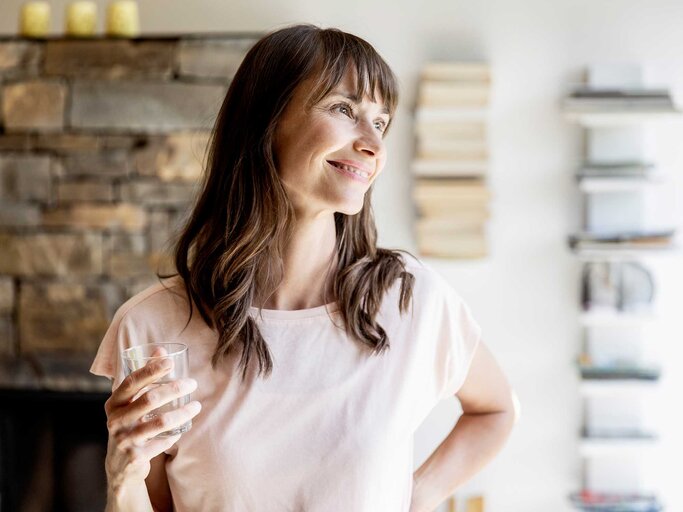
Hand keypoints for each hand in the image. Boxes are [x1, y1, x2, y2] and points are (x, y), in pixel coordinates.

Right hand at [103, 357, 200, 493]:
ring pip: (160, 422)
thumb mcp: (132, 403)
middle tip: (193, 384)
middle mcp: (115, 420)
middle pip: (149, 399)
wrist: (120, 466)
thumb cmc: (131, 424)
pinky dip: (174, 435)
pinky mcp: (135, 457)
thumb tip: (161, 349)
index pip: (132, 382)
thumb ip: (145, 377)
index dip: (151, 370)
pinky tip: (181, 431)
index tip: (170, 362)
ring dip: (182, 412)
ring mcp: (124, 439)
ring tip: (197, 406)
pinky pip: (162, 443)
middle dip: (174, 389)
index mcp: (114, 403)